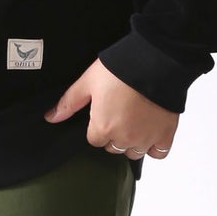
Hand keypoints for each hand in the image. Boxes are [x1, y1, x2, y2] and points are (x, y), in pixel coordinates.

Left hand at [44, 58, 178, 159]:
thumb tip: (50, 117)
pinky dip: (154, 146)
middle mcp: (124, 138)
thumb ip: (69, 103)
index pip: (94, 140)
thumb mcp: (87, 82)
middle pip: (114, 147)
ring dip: (132, 140)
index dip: (97, 126)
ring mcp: (146, 138)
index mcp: (103, 128)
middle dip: (113, 133)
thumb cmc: (119, 70)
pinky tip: (149, 130)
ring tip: (133, 119)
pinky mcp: (165, 134)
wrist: (153, 62)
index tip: (102, 112)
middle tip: (118, 112)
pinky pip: (158, 153)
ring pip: (134, 151)